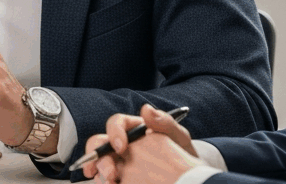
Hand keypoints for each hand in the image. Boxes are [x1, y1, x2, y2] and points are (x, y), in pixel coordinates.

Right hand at [82, 106, 201, 183]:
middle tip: (110, 173)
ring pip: (98, 164)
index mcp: (133, 129)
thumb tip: (145, 109)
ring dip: (100, 174)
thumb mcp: (179, 138)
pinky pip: (104, 180)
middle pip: (99, 143)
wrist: (187, 178)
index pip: (116, 123)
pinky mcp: (118, 178)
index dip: (114, 132)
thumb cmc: (182, 155)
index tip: (121, 147)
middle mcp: (121, 145)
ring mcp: (118, 163)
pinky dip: (105, 183)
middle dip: (98, 157)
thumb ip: (165, 122)